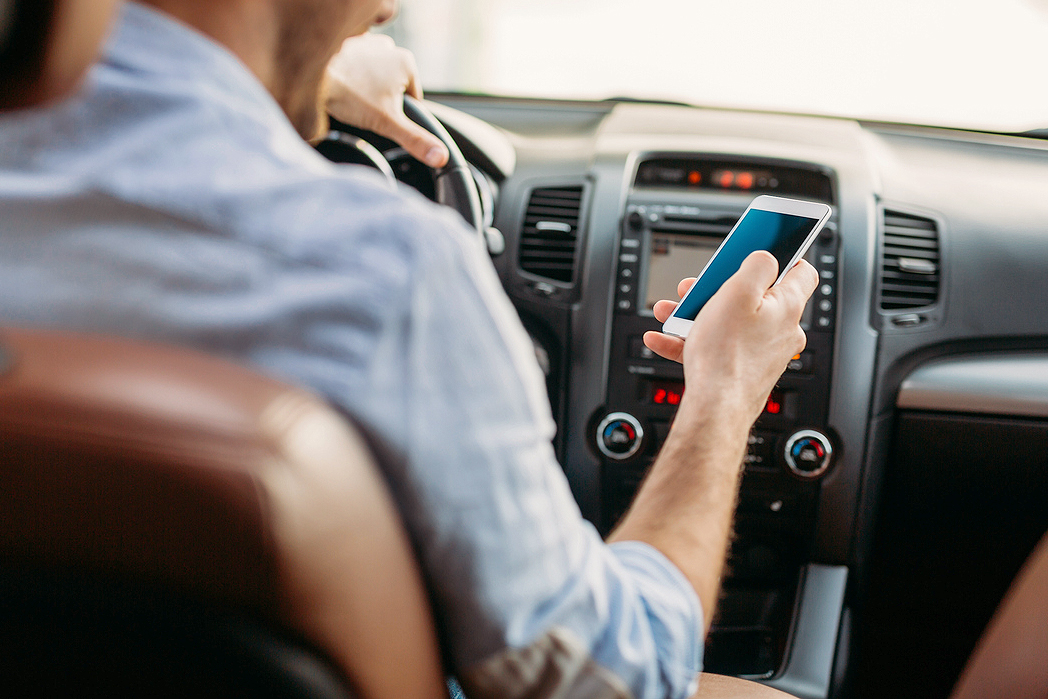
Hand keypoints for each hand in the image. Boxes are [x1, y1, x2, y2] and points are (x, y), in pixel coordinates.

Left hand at [325, 34, 449, 167]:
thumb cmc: (348, 95)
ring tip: (350, 98)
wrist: (310, 75)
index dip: (397, 115)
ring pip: (374, 79)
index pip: (413, 100)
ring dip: (365, 91)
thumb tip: (441, 157)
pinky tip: (341, 87)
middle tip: (362, 108)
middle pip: (393, 89)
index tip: (379, 116)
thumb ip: (416, 140)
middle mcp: (390, 49)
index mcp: (406, 64)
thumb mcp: (387, 124)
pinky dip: (350, 79)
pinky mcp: (347, 46)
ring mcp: (368, 44)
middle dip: (380, 102)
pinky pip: (356, 70)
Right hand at [644, 252, 818, 423]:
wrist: (715, 407)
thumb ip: (757, 265)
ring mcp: (762, 352)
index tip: (761, 251)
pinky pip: (716, 348)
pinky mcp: (742, 370)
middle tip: (698, 287)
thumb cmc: (727, 354)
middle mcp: (781, 331)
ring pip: (730, 322)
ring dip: (698, 313)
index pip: (802, 271)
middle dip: (718, 288)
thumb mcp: (738, 292)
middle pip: (754, 297)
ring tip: (673, 313)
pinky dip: (690, 340)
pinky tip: (664, 338)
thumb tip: (766, 257)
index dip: (783, 255)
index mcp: (787, 306)